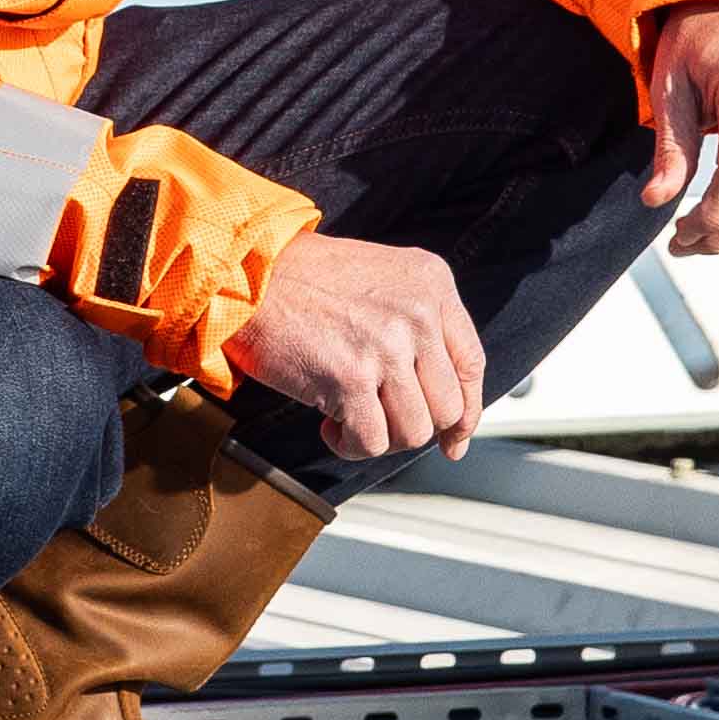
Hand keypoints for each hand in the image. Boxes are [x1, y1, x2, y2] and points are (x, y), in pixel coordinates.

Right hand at [229, 232, 489, 463]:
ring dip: (380, 437)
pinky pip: (371, 441)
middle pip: (447, 406)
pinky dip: (350, 445)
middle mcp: (418, 314)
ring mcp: (386, 347)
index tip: (455, 436)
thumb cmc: (304, 280)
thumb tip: (446, 401)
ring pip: (414, 431)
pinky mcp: (349, 378)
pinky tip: (329, 425)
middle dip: (415, 427)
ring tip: (350, 417)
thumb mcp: (382, 277)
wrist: (247, 274)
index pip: (471, 363)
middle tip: (383, 422)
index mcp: (432, 283)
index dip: (466, 410)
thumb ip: (418, 323)